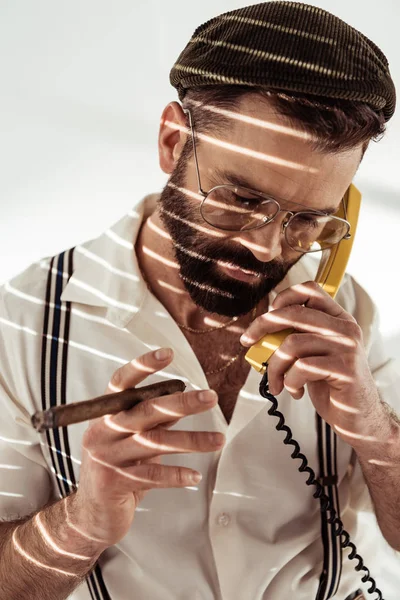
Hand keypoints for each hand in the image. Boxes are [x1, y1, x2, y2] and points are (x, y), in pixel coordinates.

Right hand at [71, 348, 223, 548]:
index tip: (169, 353)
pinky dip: (176, 475)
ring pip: (153, 443)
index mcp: (105, 414)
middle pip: (145, 410)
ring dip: (191, 440)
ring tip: (219, 439)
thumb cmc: (117, 468)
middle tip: (211, 397)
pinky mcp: (114, 483)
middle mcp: (102, 431)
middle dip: (181, 403)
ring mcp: (106, 457)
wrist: (92, 514)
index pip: (122, 383)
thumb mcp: (131, 438)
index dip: (143, 366)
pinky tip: (196, 475)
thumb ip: (151, 420)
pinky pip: (151, 476)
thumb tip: (181, 398)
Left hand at [240, 281, 386, 446]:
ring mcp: (347, 348)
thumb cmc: (331, 385)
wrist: (357, 418)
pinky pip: (301, 368)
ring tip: (276, 382)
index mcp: (339, 319)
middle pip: (294, 313)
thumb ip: (295, 338)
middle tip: (247, 342)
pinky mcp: (344, 370)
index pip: (310, 290)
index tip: (265, 315)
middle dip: (262, 326)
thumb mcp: (313, 355)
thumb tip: (260, 331)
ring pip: (292, 344)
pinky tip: (295, 391)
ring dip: (274, 366)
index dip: (283, 297)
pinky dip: (289, 382)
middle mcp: (345, 329)